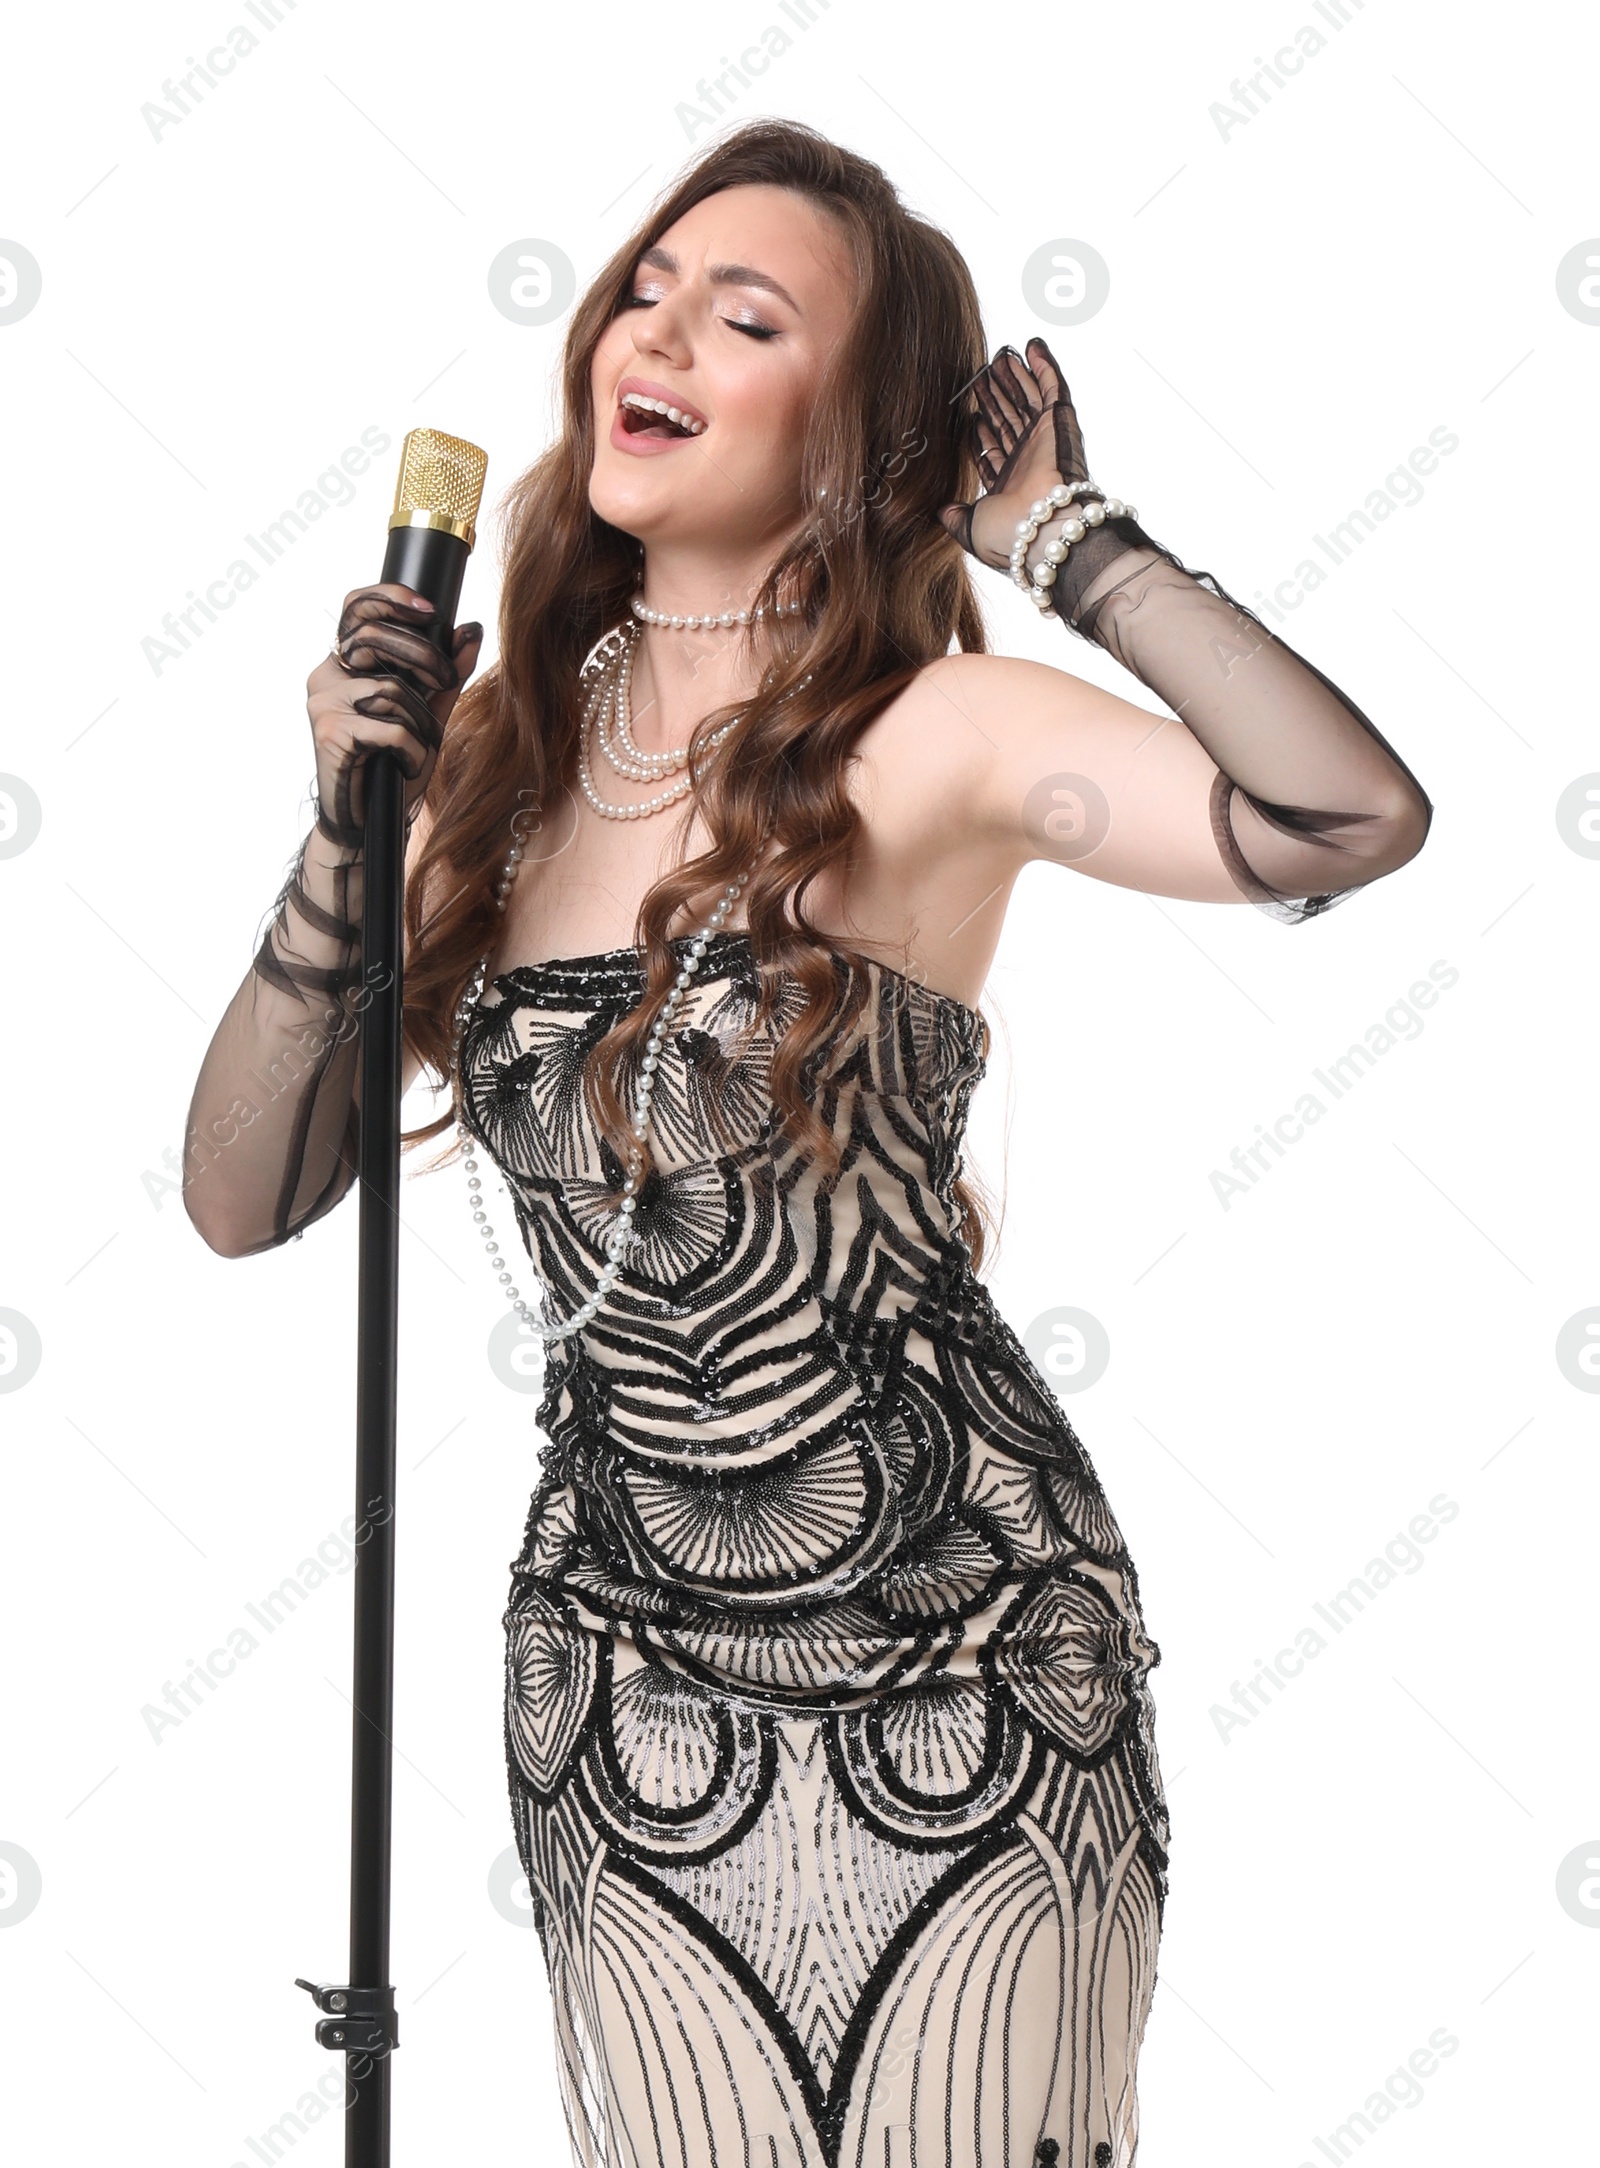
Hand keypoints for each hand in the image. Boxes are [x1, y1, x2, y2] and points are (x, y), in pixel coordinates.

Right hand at [306, 583, 484, 843]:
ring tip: (416, 746)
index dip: (389, 598)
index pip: (354, 608)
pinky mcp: (329, 733)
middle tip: (446, 680)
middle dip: (423, 657)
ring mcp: (323, 704)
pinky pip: (389, 727)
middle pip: (373, 638)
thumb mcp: (427, 715)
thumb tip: (470, 629)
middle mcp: (325, 676)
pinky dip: (410, 749)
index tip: (429, 608)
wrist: (368, 820)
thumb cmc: (393, 765)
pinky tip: (404, 764)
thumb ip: (446, 675)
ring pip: (388, 688)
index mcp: (343, 663)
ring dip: (418, 721)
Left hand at [939, 337, 1090, 571]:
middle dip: (995, 398)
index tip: (971, 415)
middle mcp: (1028, 463)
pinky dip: (1044, 365)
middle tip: (982, 375)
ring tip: (1000, 356)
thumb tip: (941, 512)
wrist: (1042, 528)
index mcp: (1008, 487)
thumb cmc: (1008, 534)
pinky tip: (1032, 346)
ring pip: (1026, 400)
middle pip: (1008, 421)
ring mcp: (1045, 441)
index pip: (993, 452)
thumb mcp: (970, 528)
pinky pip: (1053, 387)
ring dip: (1014, 377)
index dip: (981, 432)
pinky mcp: (1060, 423)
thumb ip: (955, 518)